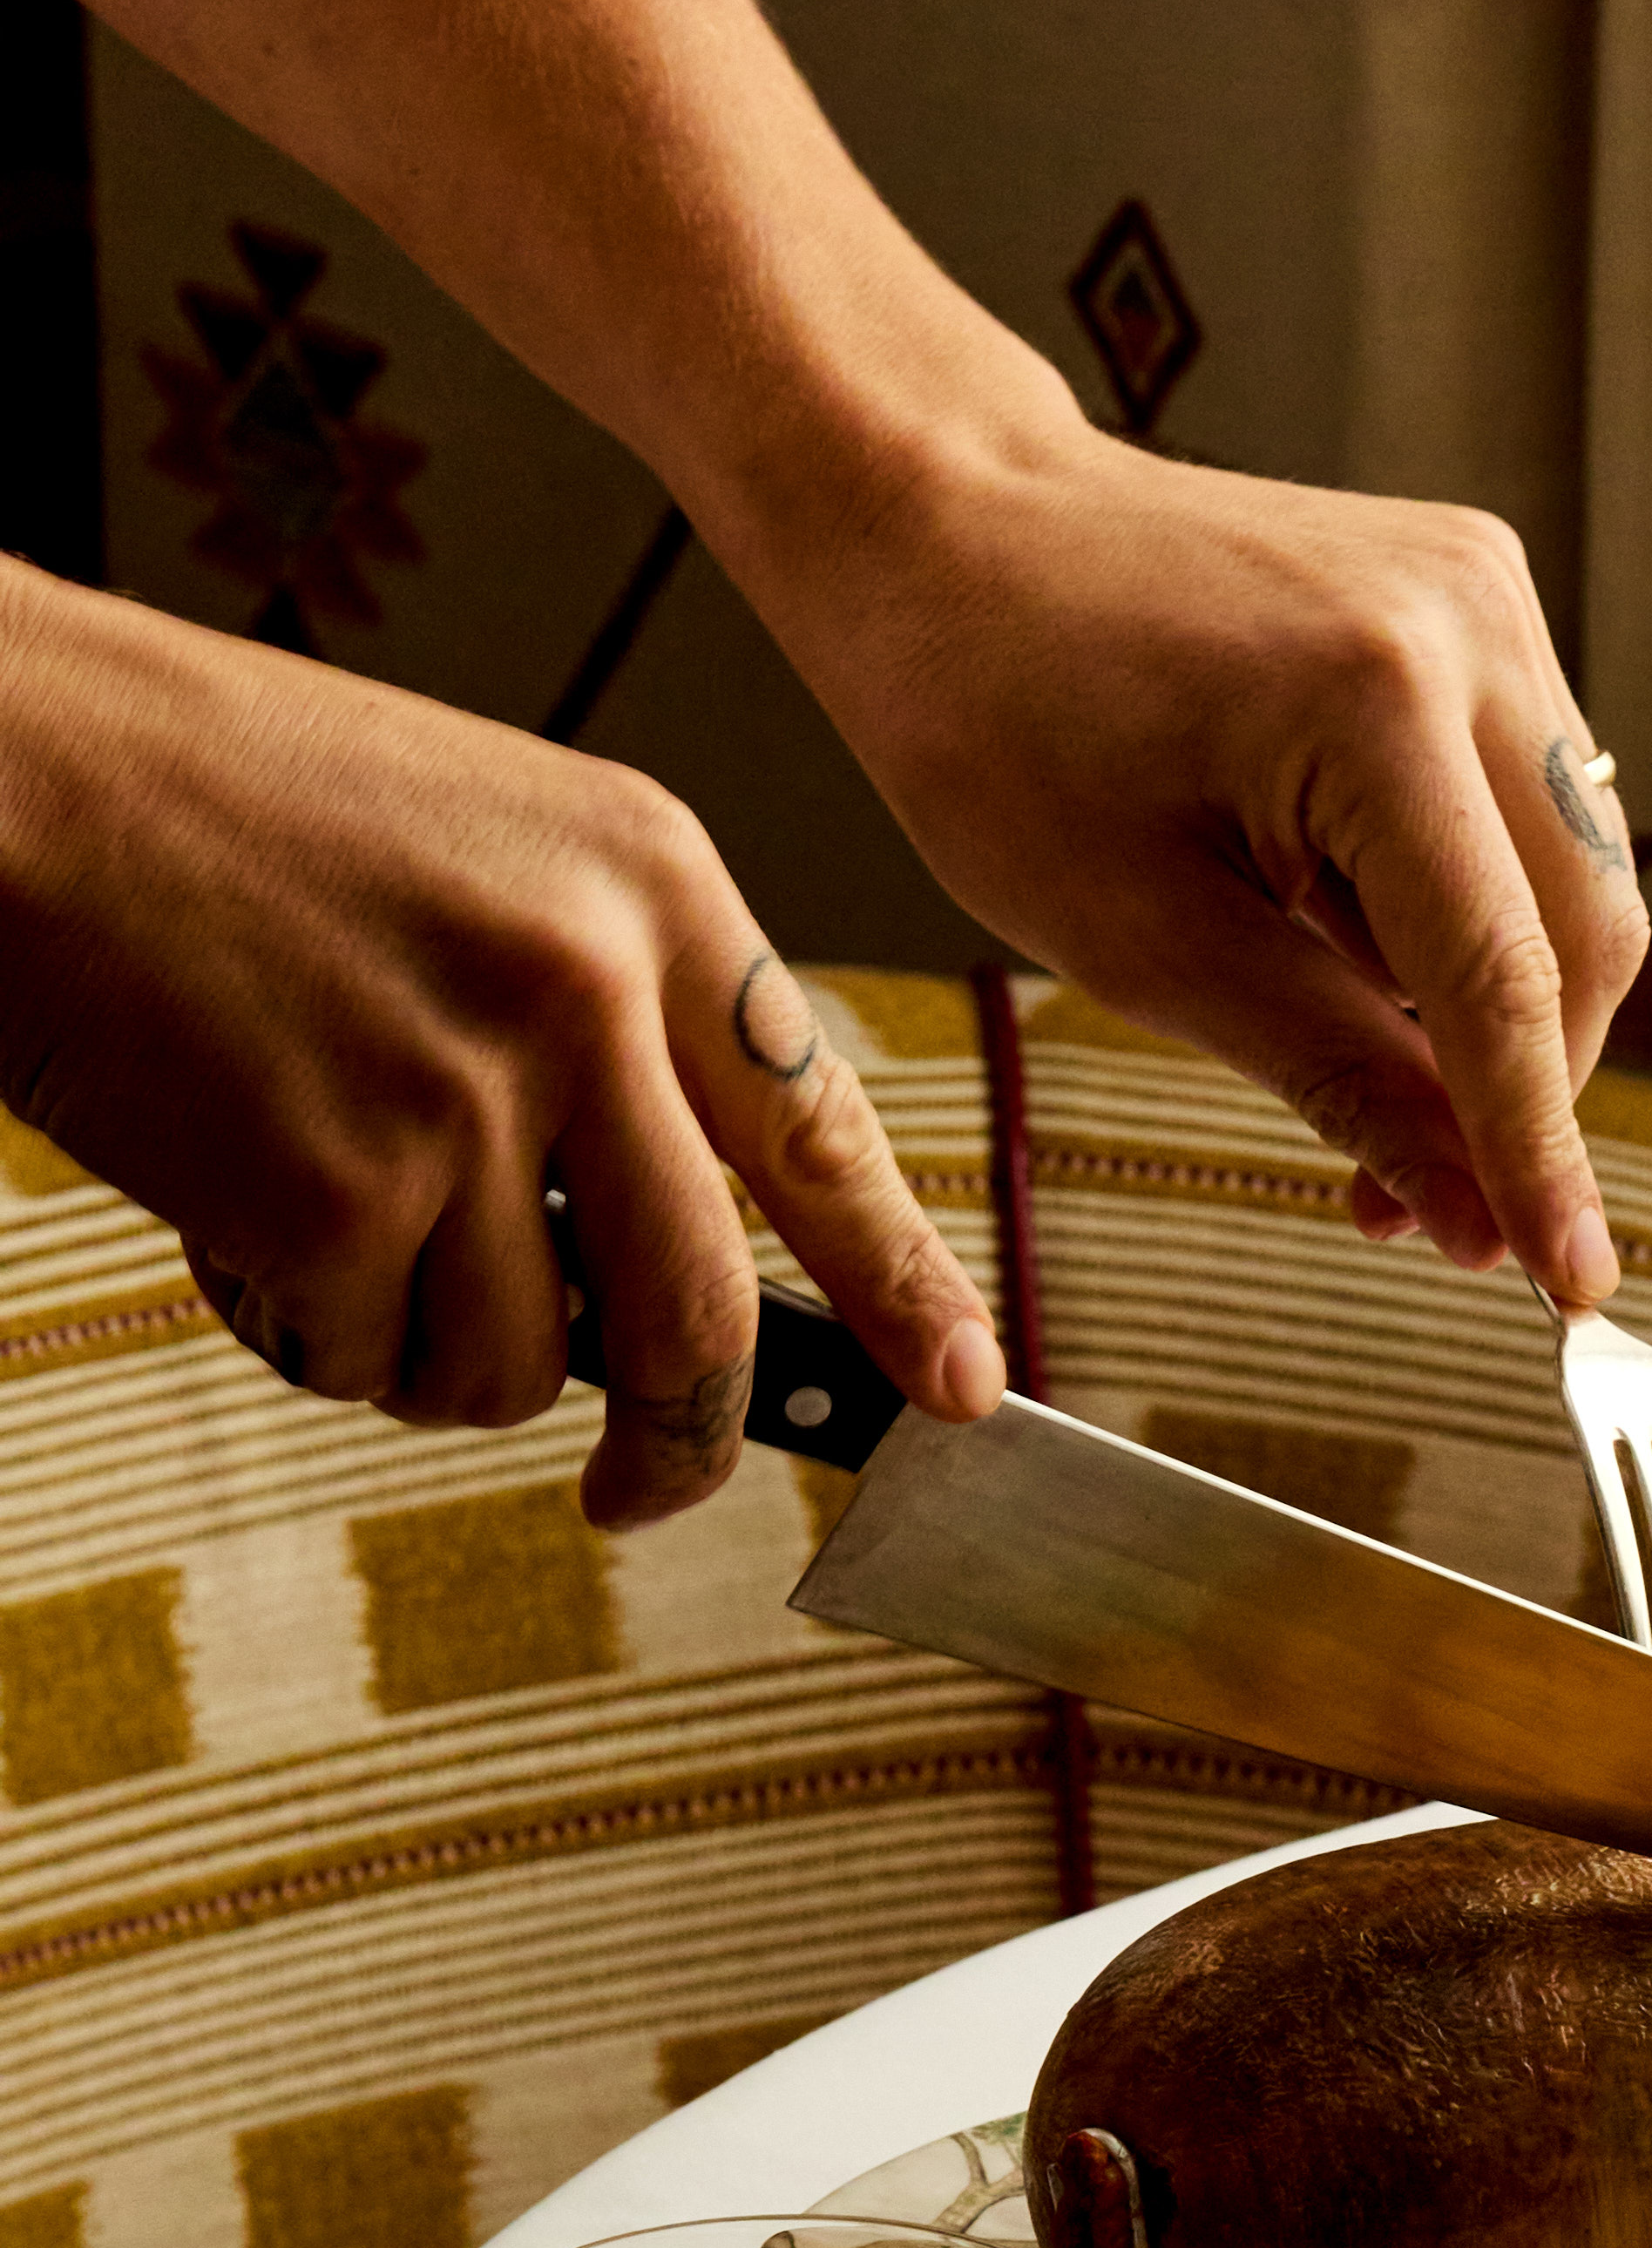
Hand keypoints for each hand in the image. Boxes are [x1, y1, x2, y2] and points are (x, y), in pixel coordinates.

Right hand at [0, 566, 1000, 1525]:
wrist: (12, 758)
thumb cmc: (223, 810)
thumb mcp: (490, 853)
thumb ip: (615, 1026)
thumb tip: (696, 1248)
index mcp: (653, 882)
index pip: (831, 1131)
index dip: (907, 1288)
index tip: (960, 1391)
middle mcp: (591, 986)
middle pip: (704, 1312)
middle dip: (683, 1438)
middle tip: (642, 1490)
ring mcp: (471, 1090)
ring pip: (520, 1360)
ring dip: (428, 1355)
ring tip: (327, 1232)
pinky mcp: (342, 1185)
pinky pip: (376, 1359)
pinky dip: (311, 1332)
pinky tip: (241, 1215)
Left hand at [732, 399, 1648, 1307]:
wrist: (942, 519)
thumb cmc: (993, 715)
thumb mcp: (1144, 945)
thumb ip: (1337, 1082)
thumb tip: (1470, 1228)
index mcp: (1373, 701)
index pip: (1502, 983)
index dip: (1540, 1155)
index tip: (1570, 1289)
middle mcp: (1466, 627)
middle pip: (1586, 934)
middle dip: (1521, 1087)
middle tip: (1414, 1203)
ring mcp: (1486, 597)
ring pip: (1578, 879)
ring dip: (1494, 1005)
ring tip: (1351, 1057)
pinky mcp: (1477, 599)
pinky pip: (1531, 807)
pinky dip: (1470, 909)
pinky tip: (1349, 935)